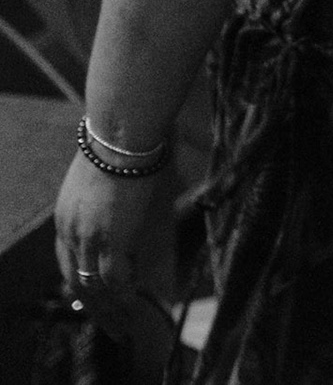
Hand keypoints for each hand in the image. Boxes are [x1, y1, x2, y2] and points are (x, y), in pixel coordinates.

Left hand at [54, 151, 169, 340]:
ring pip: (93, 286)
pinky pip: (114, 278)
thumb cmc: (120, 148)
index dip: (79, 285)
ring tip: (124, 325)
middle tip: (111, 325)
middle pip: (75, 281)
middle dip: (93, 308)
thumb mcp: (103, 181)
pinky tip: (135, 302)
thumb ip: (108, 201)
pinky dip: (123, 294)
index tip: (90, 301)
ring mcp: (89, 237)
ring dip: (109, 309)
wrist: (121, 137)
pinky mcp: (111, 237)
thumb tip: (126, 205)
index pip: (66, 263)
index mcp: (65, 219)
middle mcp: (69, 233)